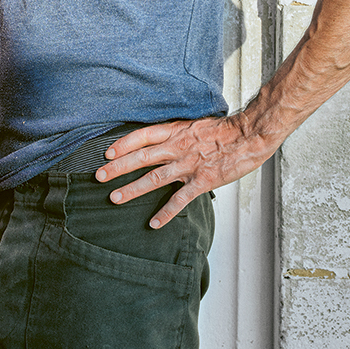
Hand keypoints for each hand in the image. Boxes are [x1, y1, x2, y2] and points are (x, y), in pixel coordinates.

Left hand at [94, 114, 274, 228]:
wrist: (250, 134)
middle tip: (99, 176)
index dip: (123, 144)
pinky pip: (180, 199)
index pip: (142, 136)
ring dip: (133, 189)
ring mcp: (189, 165)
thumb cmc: (225, 130)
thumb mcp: (196, 125)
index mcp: (176, 131)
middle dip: (118, 168)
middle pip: (141, 158)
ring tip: (115, 198)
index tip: (107, 153)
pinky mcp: (202, 181)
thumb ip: (178, 133)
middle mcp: (178, 147)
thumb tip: (163, 140)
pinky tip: (154, 223)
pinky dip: (166, 213)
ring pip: (154, 178)